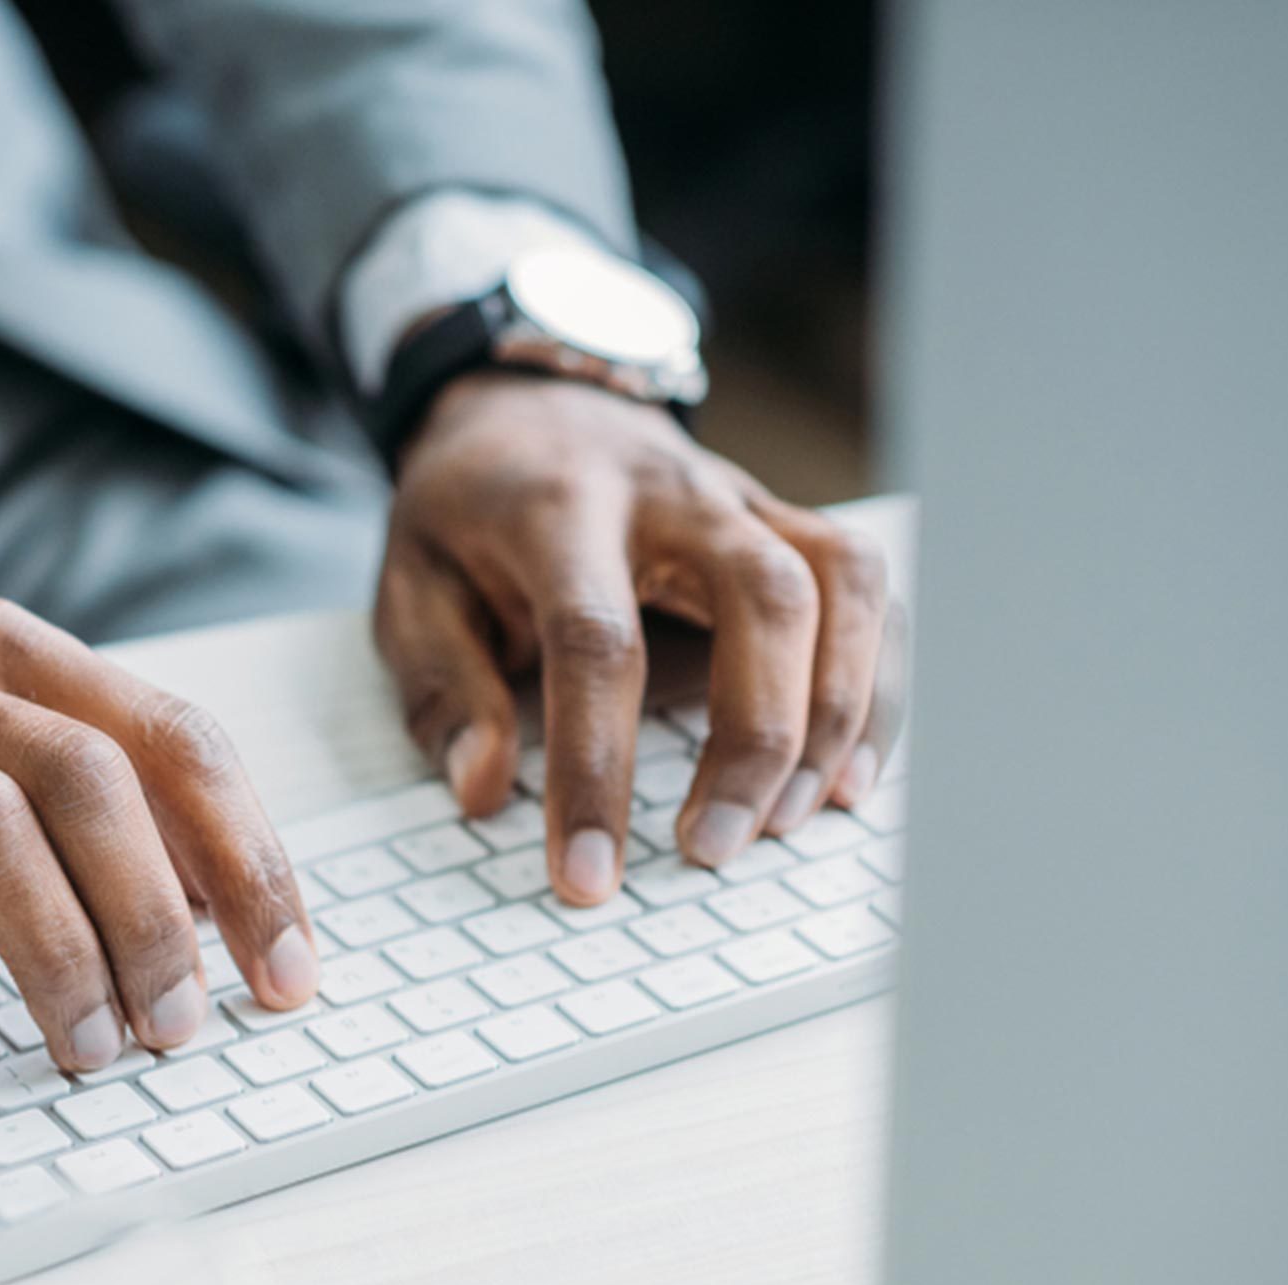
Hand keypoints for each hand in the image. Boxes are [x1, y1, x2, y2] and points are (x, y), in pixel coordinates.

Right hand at [0, 505, 320, 1070]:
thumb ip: (80, 774)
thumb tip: (216, 903)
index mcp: (5, 652)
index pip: (173, 739)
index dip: (250, 861)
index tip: (289, 974)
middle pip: (88, 782)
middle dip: (160, 918)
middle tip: (181, 1030)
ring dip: (58, 952)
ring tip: (90, 1050)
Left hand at [376, 371, 905, 900]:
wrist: (527, 407)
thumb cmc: (468, 515)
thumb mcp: (409, 588)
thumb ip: (443, 687)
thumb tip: (483, 788)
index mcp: (559, 510)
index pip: (595, 641)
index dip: (598, 766)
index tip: (587, 874)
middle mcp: (672, 494)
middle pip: (762, 596)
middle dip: (756, 739)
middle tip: (716, 849)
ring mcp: (746, 501)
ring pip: (843, 581)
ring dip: (839, 710)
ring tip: (793, 819)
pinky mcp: (789, 522)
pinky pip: (867, 590)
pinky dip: (877, 685)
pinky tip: (847, 775)